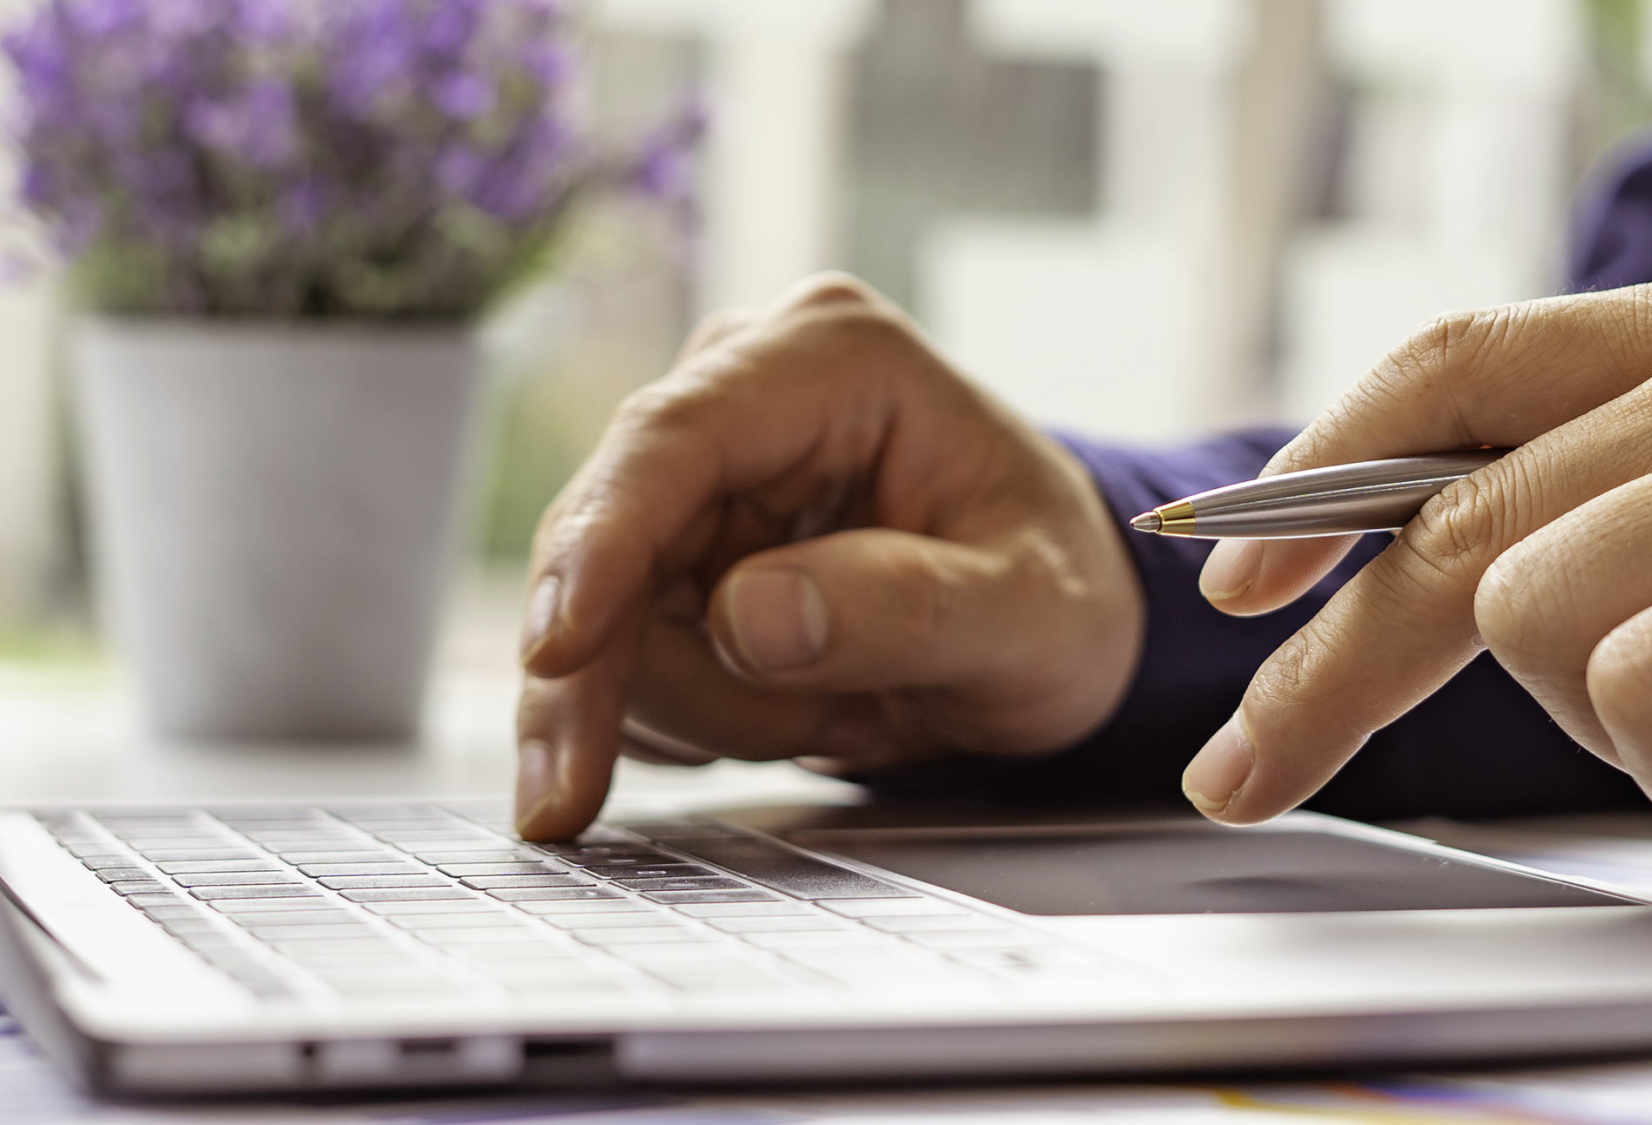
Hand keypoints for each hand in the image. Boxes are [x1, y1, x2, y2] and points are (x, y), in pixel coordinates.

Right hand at [513, 275, 1142, 839]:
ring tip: (842, 717)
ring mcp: (701, 474)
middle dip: (649, 678)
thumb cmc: (1062, 594)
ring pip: (601, 618)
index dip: (600, 548)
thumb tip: (748, 618)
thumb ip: (907, 610)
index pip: (674, 439)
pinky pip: (618, 658)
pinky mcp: (676, 550)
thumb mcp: (1032, 616)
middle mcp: (744, 391)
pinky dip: (694, 721)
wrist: (1059, 625)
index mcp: (835, 359)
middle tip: (772, 752)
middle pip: (605, 540)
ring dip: (707, 710)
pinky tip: (798, 717)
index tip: (558, 657)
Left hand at [1184, 258, 1651, 864]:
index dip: (1320, 475)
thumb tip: (1404, 565)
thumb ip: (1602, 508)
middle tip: (1242, 776)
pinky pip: (1644, 693)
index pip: (1458, 370)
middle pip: (1450, 521)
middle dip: (1329, 674)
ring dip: (1619, 730)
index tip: (1231, 587)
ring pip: (1533, 619)